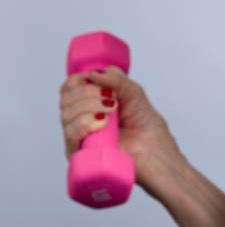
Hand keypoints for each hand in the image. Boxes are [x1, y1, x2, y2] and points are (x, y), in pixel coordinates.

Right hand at [59, 67, 185, 190]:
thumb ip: (115, 78)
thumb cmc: (146, 125)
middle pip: (66, 99)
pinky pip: (70, 134)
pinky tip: (102, 124)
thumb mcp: (133, 92)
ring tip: (111, 112)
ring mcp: (80, 137)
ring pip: (66, 114)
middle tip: (112, 100)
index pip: (68, 88)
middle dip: (87, 93)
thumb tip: (92, 73)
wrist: (156, 150)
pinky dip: (84, 124)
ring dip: (88, 107)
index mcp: (89, 103)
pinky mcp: (81, 153)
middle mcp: (81, 119)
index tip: (95, 80)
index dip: (77, 81)